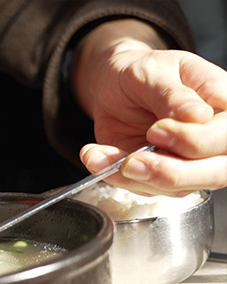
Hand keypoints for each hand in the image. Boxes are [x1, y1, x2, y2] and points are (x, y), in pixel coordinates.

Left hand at [73, 20, 226, 195]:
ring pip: (177, 188)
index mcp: (225, 106)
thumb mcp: (154, 72)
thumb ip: (173, 95)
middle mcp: (215, 140)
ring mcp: (190, 163)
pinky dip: (113, 175)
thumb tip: (198, 116)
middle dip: (171, 172)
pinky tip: (94, 157)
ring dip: (134, 178)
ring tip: (99, 156)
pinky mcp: (160, 176)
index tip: (156, 130)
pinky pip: (142, 188)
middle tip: (131, 161)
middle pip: (215, 173)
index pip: (226, 136)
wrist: (114, 84)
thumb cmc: (144, 72)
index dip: (194, 140)